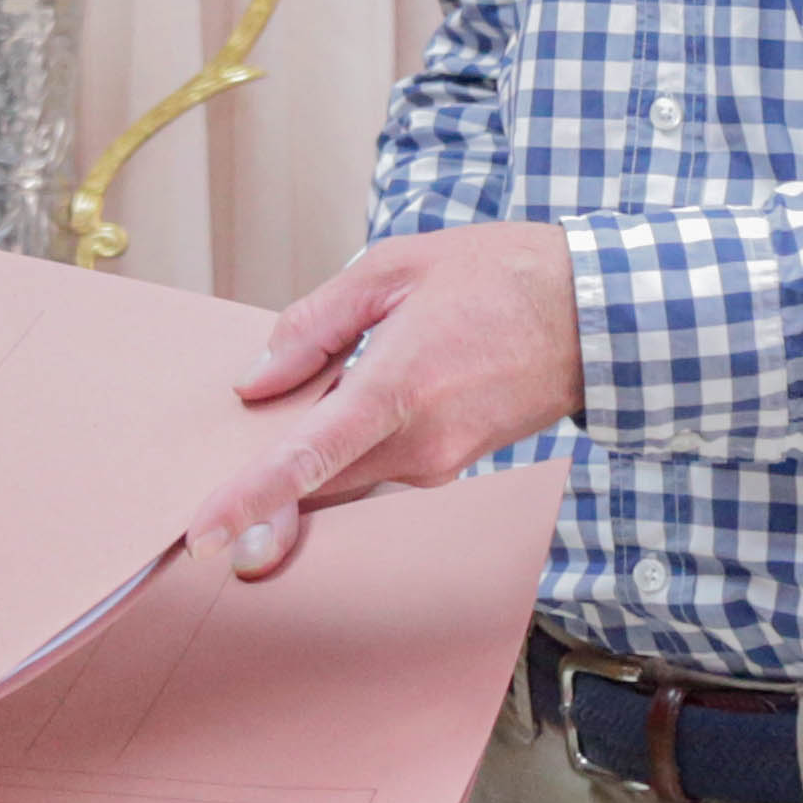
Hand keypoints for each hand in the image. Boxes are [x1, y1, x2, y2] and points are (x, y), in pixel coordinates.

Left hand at [184, 222, 581, 577]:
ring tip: (311, 391)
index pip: (307, 461)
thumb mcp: (394, 267)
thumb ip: (315, 323)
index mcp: (397, 391)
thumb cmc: (502, 277)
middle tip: (218, 491)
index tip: (202, 535)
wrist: (599, 315)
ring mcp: (440, 463)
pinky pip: (379, 462)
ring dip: (315, 451)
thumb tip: (256, 379)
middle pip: (316, 483)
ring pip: (347, 473)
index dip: (249, 501)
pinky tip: (359, 392)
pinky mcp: (453, 464)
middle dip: (267, 484)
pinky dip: (353, 442)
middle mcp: (419, 445)